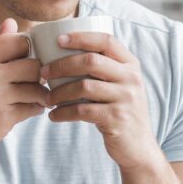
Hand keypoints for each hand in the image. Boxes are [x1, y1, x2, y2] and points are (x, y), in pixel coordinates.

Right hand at [0, 19, 46, 160]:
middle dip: (38, 74)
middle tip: (34, 81)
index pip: (21, 41)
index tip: (27, 60)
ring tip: (34, 96)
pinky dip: (35, 109)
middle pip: (35, 65)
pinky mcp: (5, 117)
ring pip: (38, 88)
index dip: (29, 51)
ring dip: (40, 93)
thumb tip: (11, 21)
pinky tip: (29, 108)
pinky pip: (34, 108)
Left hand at [40, 32, 162, 171]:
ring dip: (59, 92)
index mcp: (131, 65)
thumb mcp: (120, 85)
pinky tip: (54, 116)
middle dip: (61, 65)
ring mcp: (126, 98)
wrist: (138, 146)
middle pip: (91, 61)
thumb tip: (63, 52)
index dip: (81, 37)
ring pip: (84, 86)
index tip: (58, 40)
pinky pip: (82, 111)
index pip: (106, 40)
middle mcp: (131, 78)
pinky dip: (63, 113)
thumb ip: (104, 70)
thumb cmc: (119, 110)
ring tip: (46, 98)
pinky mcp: (116, 118)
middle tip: (43, 72)